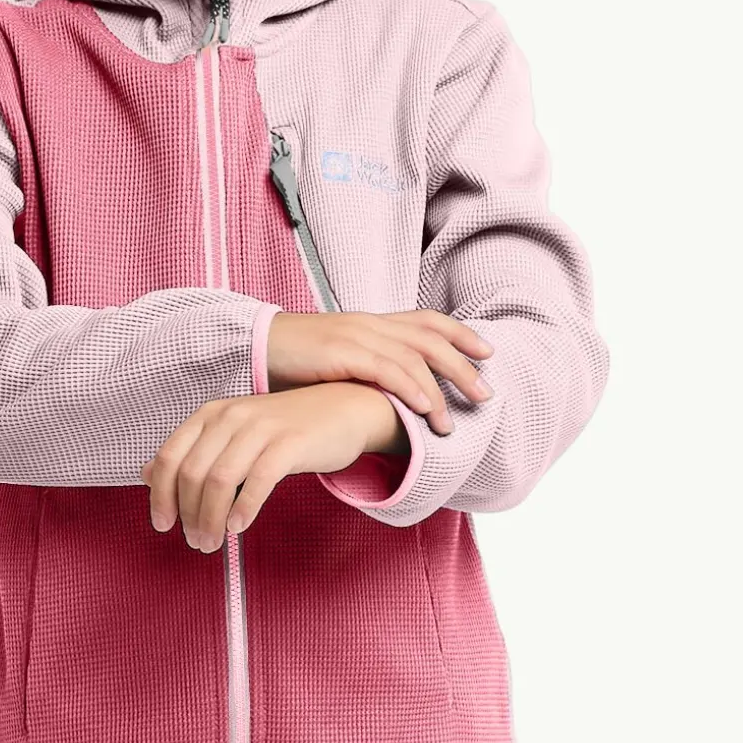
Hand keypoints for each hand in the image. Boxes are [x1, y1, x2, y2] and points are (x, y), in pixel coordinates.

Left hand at [140, 384, 407, 547]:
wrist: (344, 409)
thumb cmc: (285, 430)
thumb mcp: (232, 436)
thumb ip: (193, 453)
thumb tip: (146, 474)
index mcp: (210, 414)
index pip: (169, 457)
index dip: (160, 496)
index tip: (162, 525)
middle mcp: (231, 416)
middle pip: (192, 473)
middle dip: (188, 514)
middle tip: (196, 542)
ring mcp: (261, 427)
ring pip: (220, 479)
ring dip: (212, 518)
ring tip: (214, 542)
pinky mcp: (290, 442)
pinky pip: (258, 480)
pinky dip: (244, 507)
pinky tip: (239, 527)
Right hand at [265, 308, 492, 434]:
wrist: (255, 346)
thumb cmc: (296, 361)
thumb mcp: (340, 359)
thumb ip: (368, 370)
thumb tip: (393, 396)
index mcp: (373, 323)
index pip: (427, 321)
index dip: (460, 334)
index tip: (488, 353)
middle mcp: (371, 324)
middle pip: (430, 340)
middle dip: (463, 367)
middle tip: (486, 396)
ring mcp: (357, 336)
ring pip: (414, 357)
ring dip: (440, 390)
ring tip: (452, 422)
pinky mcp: (341, 352)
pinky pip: (385, 369)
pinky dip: (410, 389)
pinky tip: (424, 409)